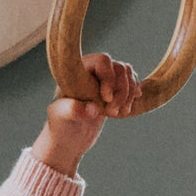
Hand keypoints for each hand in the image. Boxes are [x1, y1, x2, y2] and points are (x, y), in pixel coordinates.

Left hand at [32, 54, 142, 174]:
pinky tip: (127, 108)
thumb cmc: (61, 124)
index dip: (109, 78)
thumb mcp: (63, 117)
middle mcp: (93, 69)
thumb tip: (91, 109)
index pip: (103, 60)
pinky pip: (132, 84)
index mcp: (78, 68)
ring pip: (129, 75)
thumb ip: (73, 110)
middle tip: (112, 113)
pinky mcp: (115, 90)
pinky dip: (133, 97)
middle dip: (121, 91)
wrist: (69, 135)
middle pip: (120, 68)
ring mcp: (105, 79)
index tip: (106, 99)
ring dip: (129, 95)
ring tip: (120, 113)